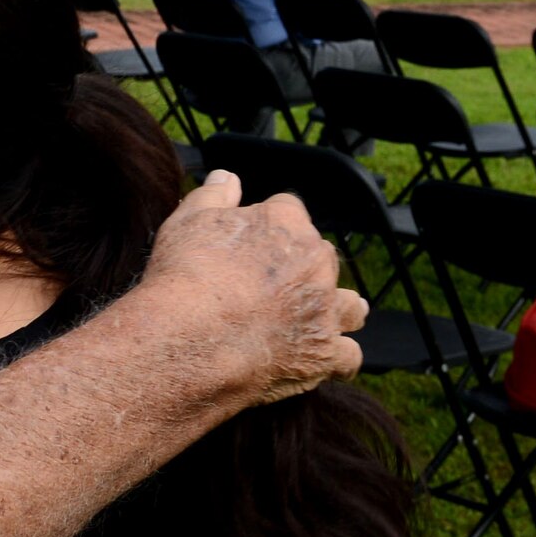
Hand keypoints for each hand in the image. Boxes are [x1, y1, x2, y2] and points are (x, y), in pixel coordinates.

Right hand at [142, 170, 365, 402]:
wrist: (192, 336)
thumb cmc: (185, 275)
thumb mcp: (187, 221)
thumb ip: (212, 195)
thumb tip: (227, 176)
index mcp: (285, 223)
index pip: (288, 210)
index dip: (268, 225)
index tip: (249, 241)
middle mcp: (316, 262)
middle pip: (322, 255)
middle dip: (303, 266)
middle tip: (272, 284)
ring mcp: (325, 309)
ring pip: (350, 305)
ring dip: (339, 308)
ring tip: (323, 314)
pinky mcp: (324, 353)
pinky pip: (348, 356)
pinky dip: (338, 357)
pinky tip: (326, 359)